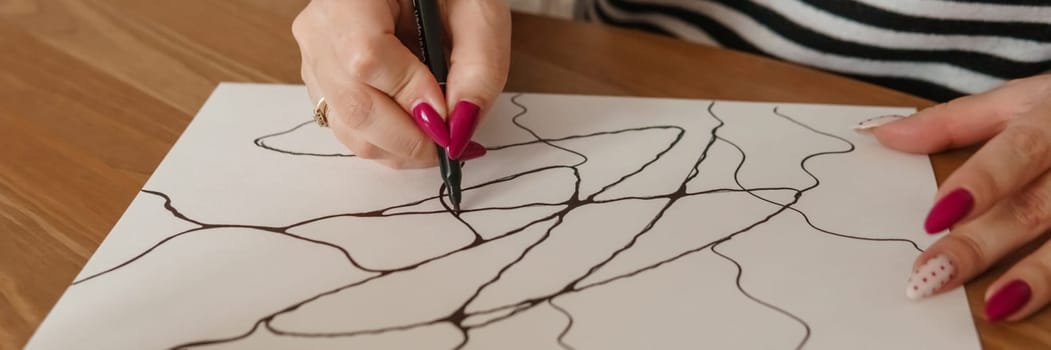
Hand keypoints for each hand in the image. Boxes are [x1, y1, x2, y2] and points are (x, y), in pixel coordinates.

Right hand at [292, 0, 510, 167]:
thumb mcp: (479, 14)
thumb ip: (479, 67)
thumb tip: (459, 128)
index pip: (367, 58)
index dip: (411, 96)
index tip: (448, 115)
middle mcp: (321, 26)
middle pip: (354, 104)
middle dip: (410, 139)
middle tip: (451, 142)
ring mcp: (316, 57)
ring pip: (349, 126)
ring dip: (399, 147)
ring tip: (438, 136)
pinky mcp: (323, 82)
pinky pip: (348, 128)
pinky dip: (387, 141)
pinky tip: (416, 127)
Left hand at [868, 74, 1050, 321]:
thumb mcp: (1020, 98)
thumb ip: (953, 121)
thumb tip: (879, 133)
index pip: (1017, 151)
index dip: (980, 182)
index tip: (937, 216)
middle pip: (1036, 207)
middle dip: (983, 243)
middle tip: (932, 275)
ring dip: (1039, 276)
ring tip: (996, 305)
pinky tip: (1031, 304)